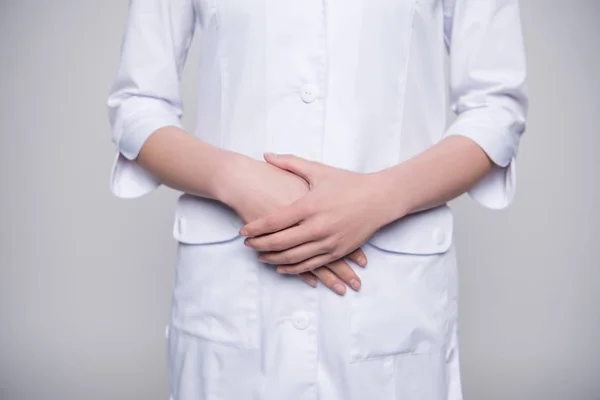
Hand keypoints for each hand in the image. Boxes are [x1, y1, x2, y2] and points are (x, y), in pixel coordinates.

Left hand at [221, 154, 366, 294]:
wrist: (380, 199)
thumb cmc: (348, 183)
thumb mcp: (319, 170)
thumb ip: (290, 163)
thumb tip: (266, 155)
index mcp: (310, 206)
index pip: (274, 221)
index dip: (255, 228)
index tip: (242, 231)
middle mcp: (317, 227)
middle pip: (280, 242)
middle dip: (259, 245)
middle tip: (247, 244)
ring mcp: (328, 242)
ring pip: (293, 257)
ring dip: (273, 258)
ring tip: (260, 256)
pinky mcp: (337, 252)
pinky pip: (310, 265)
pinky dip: (293, 268)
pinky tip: (281, 266)